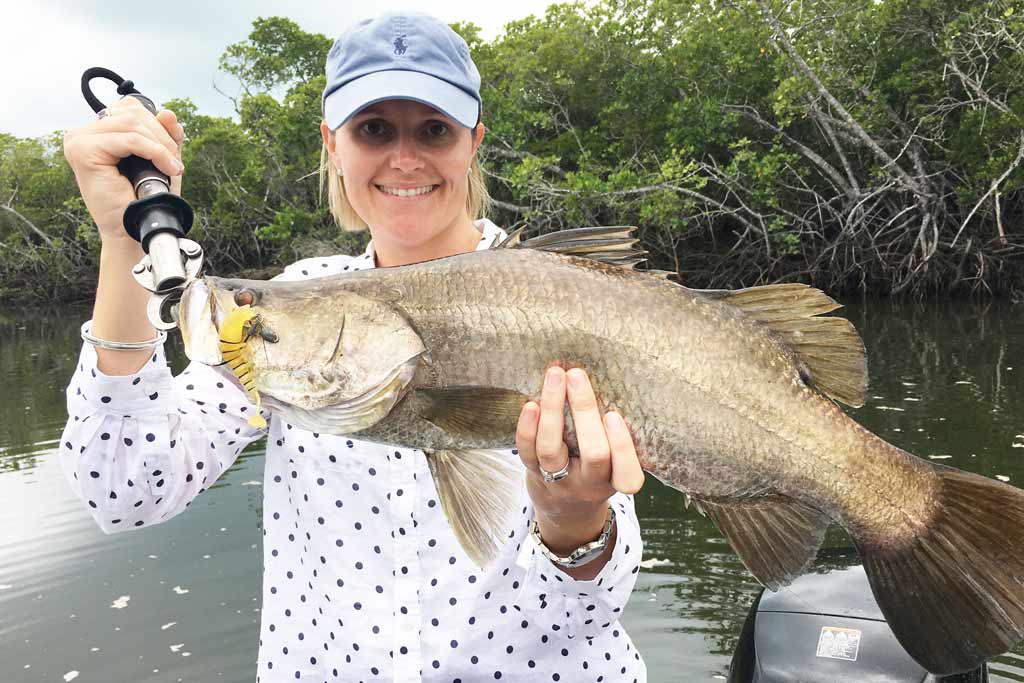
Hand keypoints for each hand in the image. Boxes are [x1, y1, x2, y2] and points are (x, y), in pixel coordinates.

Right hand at [63, 96, 184, 242]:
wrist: (133, 230)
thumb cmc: (144, 198)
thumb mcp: (161, 159)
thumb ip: (166, 135)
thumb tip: (167, 113)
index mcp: (98, 132)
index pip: (130, 107)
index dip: (156, 124)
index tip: (171, 150)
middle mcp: (83, 133)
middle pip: (131, 112)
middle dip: (162, 136)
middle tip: (175, 163)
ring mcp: (79, 140)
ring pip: (131, 123)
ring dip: (160, 146)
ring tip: (172, 168)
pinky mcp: (83, 150)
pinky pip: (129, 139)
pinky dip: (154, 152)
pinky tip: (167, 168)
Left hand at [515, 366, 644, 555]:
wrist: (565, 509)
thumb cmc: (596, 471)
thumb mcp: (614, 462)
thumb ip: (613, 434)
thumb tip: (605, 378)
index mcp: (616, 480)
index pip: (628, 474)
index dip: (622, 447)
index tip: (614, 415)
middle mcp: (589, 484)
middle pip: (592, 453)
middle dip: (584, 411)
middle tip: (577, 375)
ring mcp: (559, 481)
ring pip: (552, 450)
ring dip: (553, 409)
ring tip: (555, 376)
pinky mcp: (533, 473)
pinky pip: (527, 452)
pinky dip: (527, 427)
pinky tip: (531, 404)